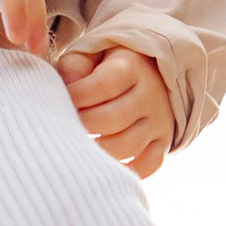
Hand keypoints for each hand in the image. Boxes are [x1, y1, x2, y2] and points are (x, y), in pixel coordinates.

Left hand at [58, 42, 174, 176]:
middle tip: (67, 126)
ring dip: (99, 150)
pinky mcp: (162, 141)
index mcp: (130, 67)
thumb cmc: (106, 66)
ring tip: (80, 144)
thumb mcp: (90, 54)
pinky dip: (129, 171)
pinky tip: (106, 166)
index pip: (103, 85)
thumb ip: (75, 66)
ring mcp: (158, 120)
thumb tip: (67, 87)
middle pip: (114, 118)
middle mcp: (149, 94)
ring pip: (129, 144)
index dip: (77, 96)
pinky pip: (150, 163)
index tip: (63, 100)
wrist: (149, 72)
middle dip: (84, 125)